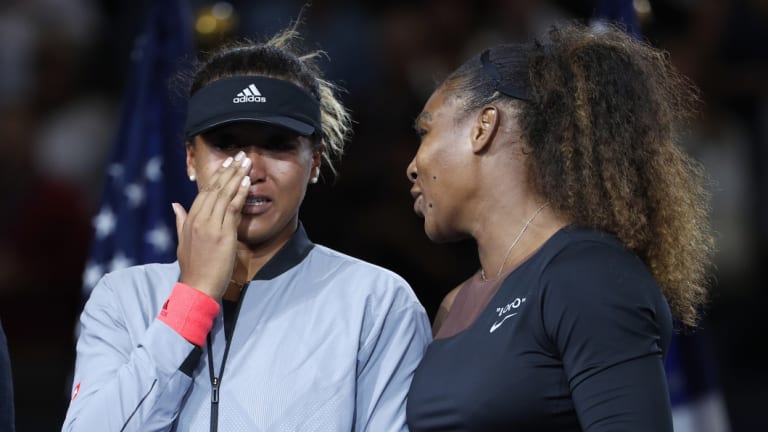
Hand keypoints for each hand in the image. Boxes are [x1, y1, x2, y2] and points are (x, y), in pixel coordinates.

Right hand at [172, 152, 251, 299]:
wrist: (197, 287)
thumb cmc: (193, 268)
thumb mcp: (183, 242)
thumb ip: (181, 221)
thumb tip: (175, 205)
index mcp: (190, 220)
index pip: (204, 192)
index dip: (216, 176)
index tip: (226, 164)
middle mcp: (199, 219)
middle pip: (215, 188)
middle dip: (228, 170)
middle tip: (240, 156)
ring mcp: (211, 225)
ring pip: (224, 194)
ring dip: (237, 176)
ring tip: (246, 162)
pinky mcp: (223, 233)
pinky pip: (232, 208)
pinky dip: (240, 193)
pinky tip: (247, 181)